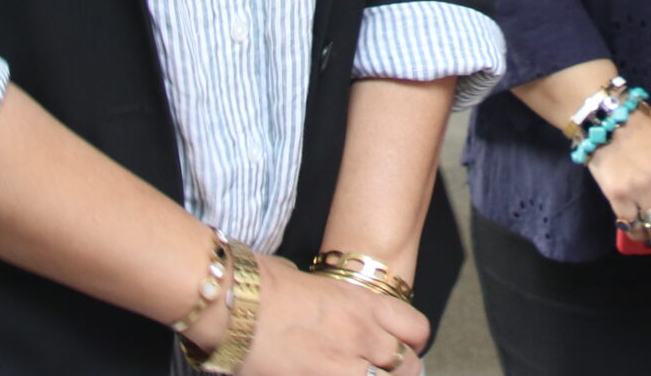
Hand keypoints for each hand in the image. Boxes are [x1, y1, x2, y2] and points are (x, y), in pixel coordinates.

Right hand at [232, 260, 426, 375]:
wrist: (234, 303)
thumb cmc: (263, 285)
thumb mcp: (313, 284)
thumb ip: (334, 303)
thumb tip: (326, 306)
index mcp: (365, 303)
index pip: (416, 329)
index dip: (412, 343)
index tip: (403, 350)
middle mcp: (364, 335)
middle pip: (410, 367)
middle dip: (400, 374)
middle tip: (382, 374)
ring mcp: (344, 367)